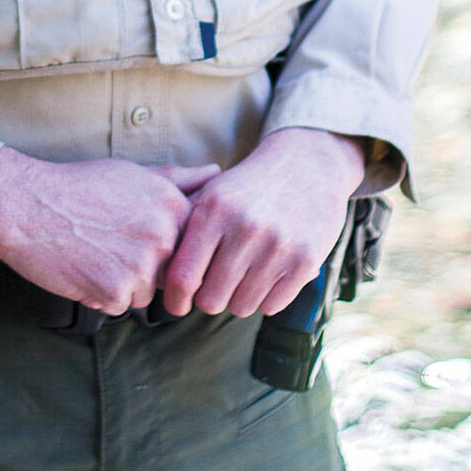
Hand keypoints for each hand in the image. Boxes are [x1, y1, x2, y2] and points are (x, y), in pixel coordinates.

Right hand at [0, 147, 221, 314]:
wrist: (25, 204)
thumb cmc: (77, 186)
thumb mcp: (132, 173)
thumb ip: (178, 179)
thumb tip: (216, 172)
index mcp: (174, 208)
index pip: (191, 245)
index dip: (165, 246)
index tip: (138, 238)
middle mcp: (164, 238)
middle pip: (170, 272)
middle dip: (144, 266)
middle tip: (109, 244)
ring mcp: (141, 268)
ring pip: (145, 292)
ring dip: (122, 282)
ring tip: (92, 252)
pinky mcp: (115, 293)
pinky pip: (118, 305)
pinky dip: (99, 294)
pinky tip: (80, 267)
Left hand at [160, 128, 366, 320]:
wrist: (307, 164)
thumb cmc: (248, 187)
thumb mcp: (212, 194)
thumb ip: (186, 231)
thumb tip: (163, 278)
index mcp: (215, 209)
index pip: (183, 276)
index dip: (175, 299)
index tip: (176, 305)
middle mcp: (246, 228)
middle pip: (211, 300)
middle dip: (209, 298)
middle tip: (214, 285)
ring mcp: (278, 245)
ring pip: (241, 306)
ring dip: (238, 298)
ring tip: (242, 276)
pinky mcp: (306, 260)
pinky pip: (271, 305)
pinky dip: (265, 298)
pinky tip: (267, 275)